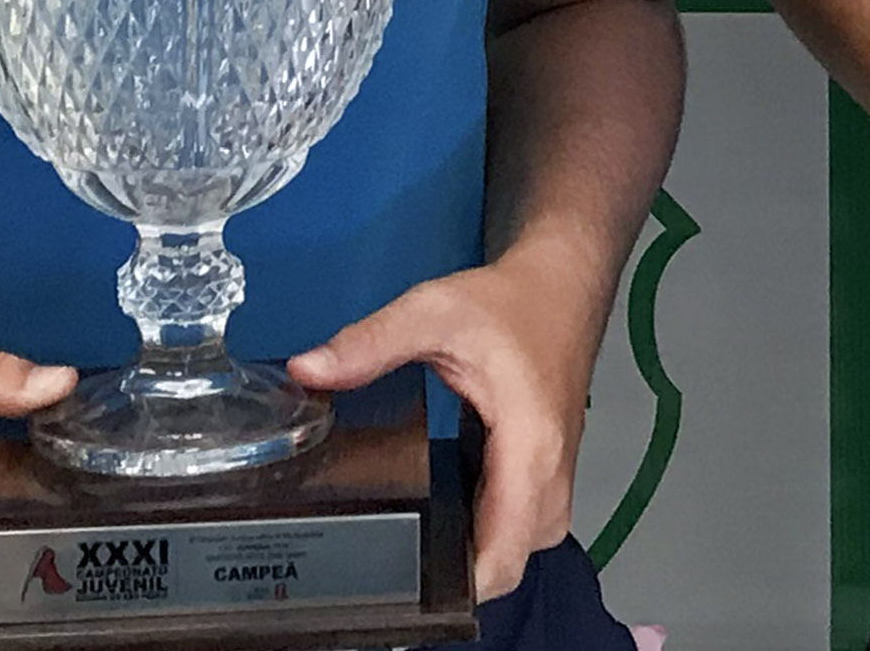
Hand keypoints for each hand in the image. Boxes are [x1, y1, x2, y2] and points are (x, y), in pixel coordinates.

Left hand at [289, 241, 614, 600]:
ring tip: (409, 537)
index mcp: (530, 450)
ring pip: (517, 553)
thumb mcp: (433, 311)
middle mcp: (551, 478)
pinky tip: (447, 514)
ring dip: (473, 554)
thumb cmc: (511, 302)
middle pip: (506, 566)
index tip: (401, 581)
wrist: (563, 284)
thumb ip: (370, 342)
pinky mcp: (549, 477)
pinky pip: (520, 530)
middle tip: (386, 554)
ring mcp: (556, 482)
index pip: (501, 560)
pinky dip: (487, 533)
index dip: (455, 586)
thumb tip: (307, 371)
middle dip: (453, 574)